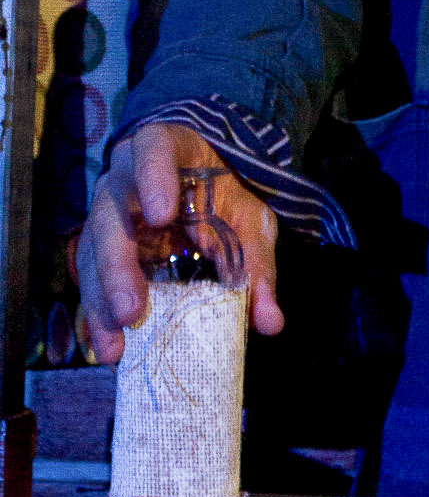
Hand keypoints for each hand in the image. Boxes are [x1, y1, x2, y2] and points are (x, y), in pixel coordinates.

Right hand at [73, 123, 283, 364]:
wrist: (203, 192)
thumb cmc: (225, 197)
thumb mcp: (250, 221)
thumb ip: (257, 263)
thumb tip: (271, 321)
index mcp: (166, 151)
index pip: (152, 147)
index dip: (152, 176)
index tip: (160, 214)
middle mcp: (124, 180)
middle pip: (111, 215)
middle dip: (118, 265)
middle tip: (132, 309)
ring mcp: (106, 215)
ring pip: (91, 254)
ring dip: (101, 301)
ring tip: (116, 344)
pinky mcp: (98, 250)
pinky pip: (90, 280)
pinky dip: (97, 316)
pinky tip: (110, 348)